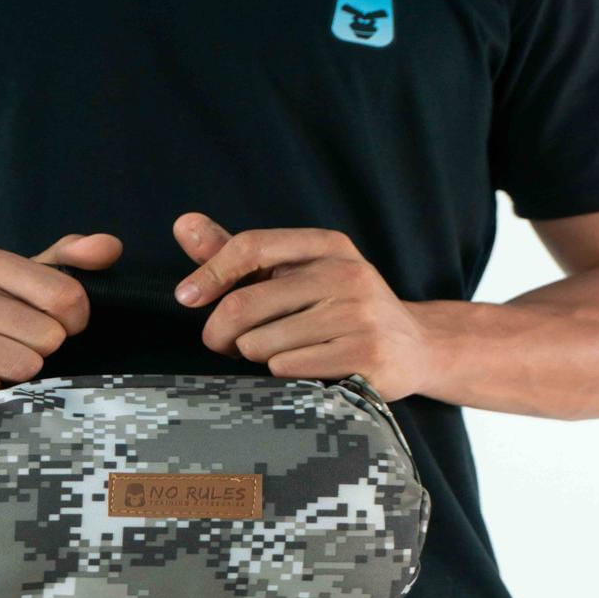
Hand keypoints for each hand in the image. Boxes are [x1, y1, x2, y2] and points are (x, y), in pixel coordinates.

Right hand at [0, 233, 121, 409]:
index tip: (62, 328)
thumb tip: (109, 247)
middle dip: (45, 352)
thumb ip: (67, 263)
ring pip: (13, 363)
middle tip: (28, 354)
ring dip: (21, 375)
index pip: (63, 294)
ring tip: (8, 371)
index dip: (74, 320)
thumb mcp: (18, 283)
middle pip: (42, 335)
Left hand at [170, 212, 432, 400]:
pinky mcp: (364, 355)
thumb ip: (241, 254)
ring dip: (254, 356)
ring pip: (262, 344)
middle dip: (219, 332)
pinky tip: (302, 369)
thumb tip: (183, 224)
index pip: (250, 246)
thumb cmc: (343, 309)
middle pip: (245, 304)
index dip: (210, 273)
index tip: (186, 297)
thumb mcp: (299, 272)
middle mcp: (344, 274)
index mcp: (326, 245)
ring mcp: (358, 315)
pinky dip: (282, 373)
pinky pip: (289, 368)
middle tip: (221, 344)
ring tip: (276, 354)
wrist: (416, 346)